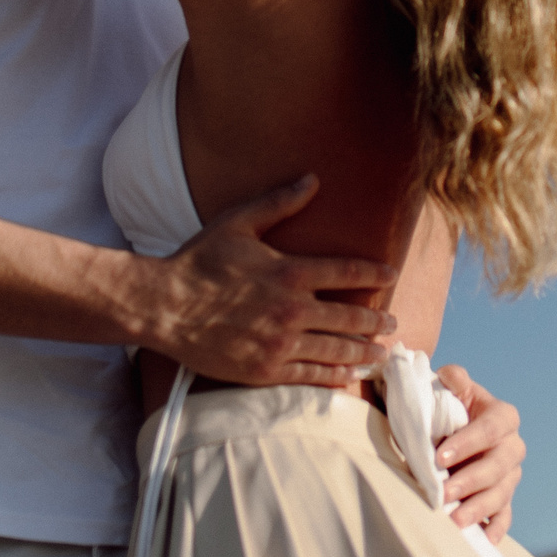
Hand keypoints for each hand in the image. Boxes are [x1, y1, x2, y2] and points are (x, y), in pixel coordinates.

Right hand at [144, 175, 397, 386]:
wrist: (163, 307)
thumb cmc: (199, 261)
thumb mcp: (238, 223)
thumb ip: (279, 202)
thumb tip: (312, 179)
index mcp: (289, 272)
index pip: (347, 272)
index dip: (373, 274)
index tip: (390, 275)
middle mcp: (291, 310)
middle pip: (349, 317)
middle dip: (376, 319)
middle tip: (393, 321)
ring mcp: (280, 343)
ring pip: (335, 351)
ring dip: (363, 352)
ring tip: (381, 353)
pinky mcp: (265, 370)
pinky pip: (309, 376)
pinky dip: (334, 377)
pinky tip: (348, 377)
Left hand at [434, 364, 523, 539]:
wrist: (451, 431)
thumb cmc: (449, 408)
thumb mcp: (451, 389)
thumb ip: (453, 379)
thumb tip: (450, 375)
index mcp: (503, 417)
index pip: (490, 429)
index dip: (468, 442)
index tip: (440, 455)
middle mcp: (513, 447)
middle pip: (497, 467)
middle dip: (470, 481)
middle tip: (444, 493)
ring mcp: (510, 476)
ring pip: (500, 494)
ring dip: (478, 508)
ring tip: (455, 522)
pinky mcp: (503, 499)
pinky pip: (504, 517)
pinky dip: (496, 529)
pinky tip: (484, 541)